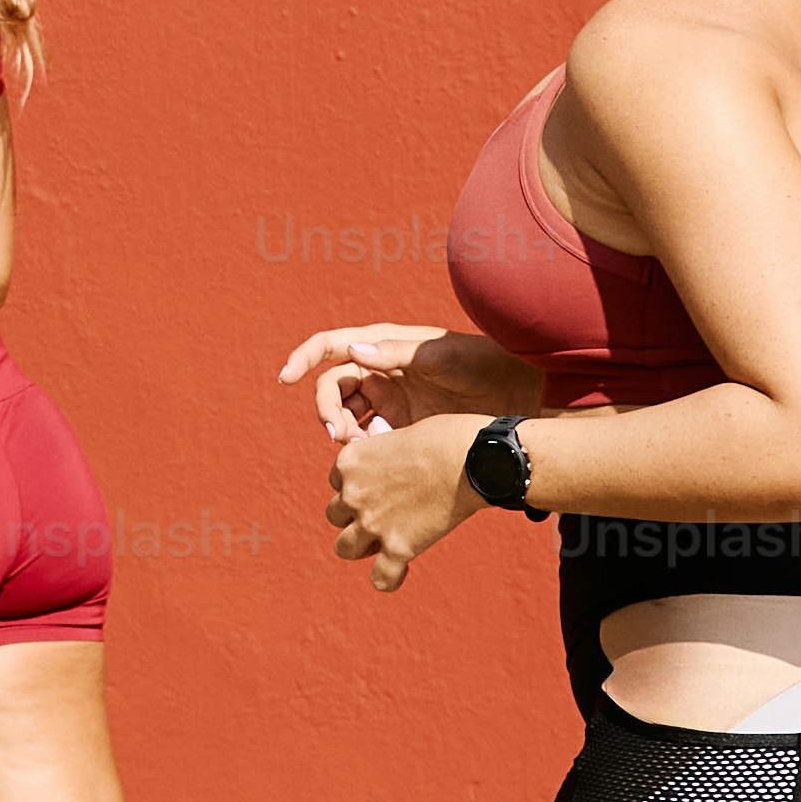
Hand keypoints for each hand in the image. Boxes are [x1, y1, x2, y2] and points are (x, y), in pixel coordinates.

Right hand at [283, 322, 535, 442]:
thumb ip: (396, 353)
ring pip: (345, 418)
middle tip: (341, 436)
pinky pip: (367, 440)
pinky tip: (379, 456)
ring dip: (343, 434)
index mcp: (382, 345)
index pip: (329, 347)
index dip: (303, 359)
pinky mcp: (399, 428)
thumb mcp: (440, 355)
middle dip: (328, 412)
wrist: (515, 395)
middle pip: (332, 390)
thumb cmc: (481, 363)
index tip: (285, 378)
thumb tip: (353, 350)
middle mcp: (378, 371)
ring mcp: (388, 401)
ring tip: (359, 449)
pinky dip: (364, 449)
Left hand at [329, 410, 478, 590]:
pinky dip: (389, 578)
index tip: (382, 485)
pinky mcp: (398, 548)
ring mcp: (373, 523)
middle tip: (385, 513)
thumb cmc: (445, 438)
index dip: (358, 484)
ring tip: (385, 542)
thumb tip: (378, 445)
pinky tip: (402, 569)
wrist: (474, 456)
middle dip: (355, 516)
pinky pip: (380, 578)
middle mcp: (353, 493)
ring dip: (361, 546)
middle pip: (335, 515)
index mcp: (350, 461)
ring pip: (344, 548)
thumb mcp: (400, 435)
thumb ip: (382, 451)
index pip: (337, 481)